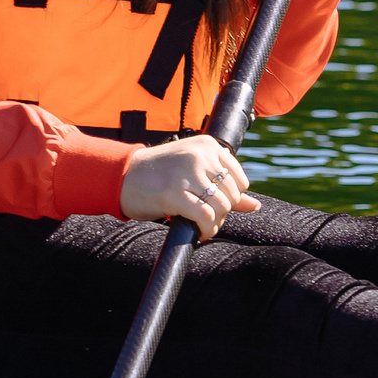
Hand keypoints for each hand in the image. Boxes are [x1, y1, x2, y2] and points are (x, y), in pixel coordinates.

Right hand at [120, 135, 260, 236]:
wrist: (122, 176)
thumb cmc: (159, 175)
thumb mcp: (194, 173)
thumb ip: (225, 186)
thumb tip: (255, 206)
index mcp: (207, 145)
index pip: (239, 178)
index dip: (230, 197)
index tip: (214, 203)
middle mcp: (200, 156)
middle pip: (232, 194)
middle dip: (222, 211)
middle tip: (206, 217)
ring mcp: (187, 173)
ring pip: (222, 207)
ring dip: (215, 223)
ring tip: (203, 225)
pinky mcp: (175, 193)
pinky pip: (205, 217)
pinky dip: (207, 229)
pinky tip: (201, 232)